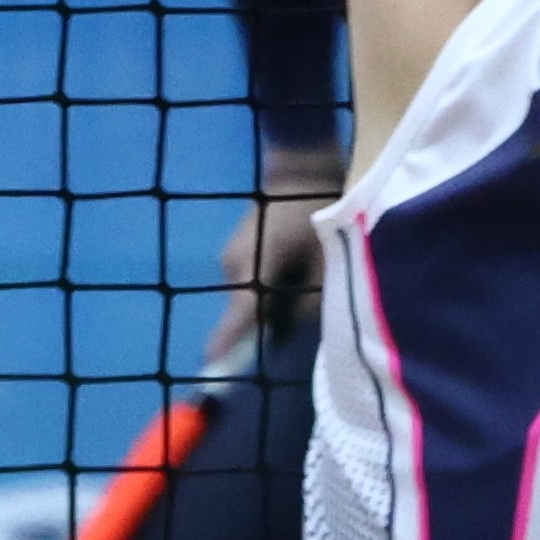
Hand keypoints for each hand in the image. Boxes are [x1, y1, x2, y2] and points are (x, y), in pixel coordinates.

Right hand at [210, 165, 339, 367]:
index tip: (211, 372)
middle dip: (268, 325)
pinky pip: (249, 284)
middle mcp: (233, 265)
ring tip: (304, 283)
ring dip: (270, 303)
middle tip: (301, 319)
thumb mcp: (327, 260)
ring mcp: (229, 258)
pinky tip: (292, 271)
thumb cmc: (320, 210)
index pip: (239, 316)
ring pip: (248, 299)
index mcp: (255, 265)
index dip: (227, 347)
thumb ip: (309, 301)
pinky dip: (266, 288)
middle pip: (246, 314)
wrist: (301, 168)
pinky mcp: (234, 253)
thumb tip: (288, 335)